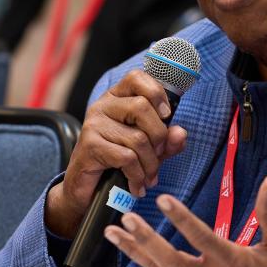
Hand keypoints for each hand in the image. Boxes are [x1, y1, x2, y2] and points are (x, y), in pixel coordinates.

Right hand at [45, 70, 187, 237]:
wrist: (86, 189)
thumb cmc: (120, 161)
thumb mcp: (150, 148)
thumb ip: (168, 139)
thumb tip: (180, 133)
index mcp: (118, 97)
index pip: (136, 77)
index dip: (156, 92)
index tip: (167, 115)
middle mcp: (103, 105)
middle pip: (142, 107)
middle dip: (159, 136)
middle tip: (160, 155)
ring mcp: (93, 124)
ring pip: (137, 137)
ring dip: (151, 163)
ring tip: (150, 176)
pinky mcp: (89, 146)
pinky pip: (126, 157)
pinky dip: (138, 175)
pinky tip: (137, 185)